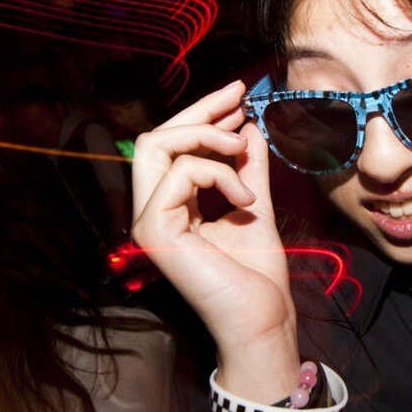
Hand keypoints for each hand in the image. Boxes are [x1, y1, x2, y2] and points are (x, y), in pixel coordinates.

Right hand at [131, 79, 298, 402]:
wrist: (262, 316)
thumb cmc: (257, 274)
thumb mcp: (254, 203)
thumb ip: (247, 167)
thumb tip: (246, 127)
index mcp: (172, 205)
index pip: (171, 145)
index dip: (202, 114)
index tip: (238, 95)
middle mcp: (152, 210)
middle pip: (154, 137)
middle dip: (199, 111)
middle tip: (239, 101)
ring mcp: (149, 220)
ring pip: (157, 146)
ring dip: (206, 136)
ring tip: (242, 150)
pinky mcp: (155, 229)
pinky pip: (180, 173)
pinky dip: (218, 173)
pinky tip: (244, 198)